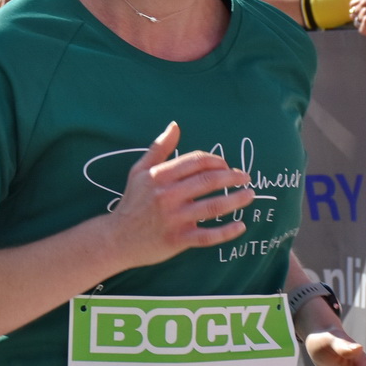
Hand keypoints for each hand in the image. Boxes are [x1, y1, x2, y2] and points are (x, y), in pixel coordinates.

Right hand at [103, 121, 253, 269]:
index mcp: (160, 176)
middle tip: (246, 178)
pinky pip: (208, 235)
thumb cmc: (132, 202)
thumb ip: (159, 148)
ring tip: (249, 195)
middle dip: (233, 177)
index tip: (227, 165)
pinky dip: (227, 231)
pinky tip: (241, 225)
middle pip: (209, 181)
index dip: (217, 161)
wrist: (117, 238)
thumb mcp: (139, 171)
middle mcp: (167, 195)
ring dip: (236, 200)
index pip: (197, 161)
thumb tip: (175, 126)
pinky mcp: (178, 239)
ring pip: (213, 207)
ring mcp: (174, 218)